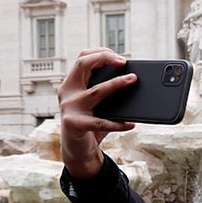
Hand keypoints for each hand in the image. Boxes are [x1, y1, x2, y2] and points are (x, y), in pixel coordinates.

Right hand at [58, 47, 136, 177]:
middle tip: (124, 62)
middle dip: (104, 58)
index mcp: (72, 83)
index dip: (101, 53)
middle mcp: (67, 91)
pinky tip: (131, 124)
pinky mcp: (74, 124)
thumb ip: (106, 91)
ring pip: (95, 91)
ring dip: (116, 84)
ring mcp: (69, 107)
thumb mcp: (97, 104)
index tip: (120, 57)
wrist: (77, 150)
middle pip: (83, 65)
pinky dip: (118, 124)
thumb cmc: (91, 123)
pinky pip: (100, 122)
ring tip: (132, 80)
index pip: (82, 58)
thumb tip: (133, 80)